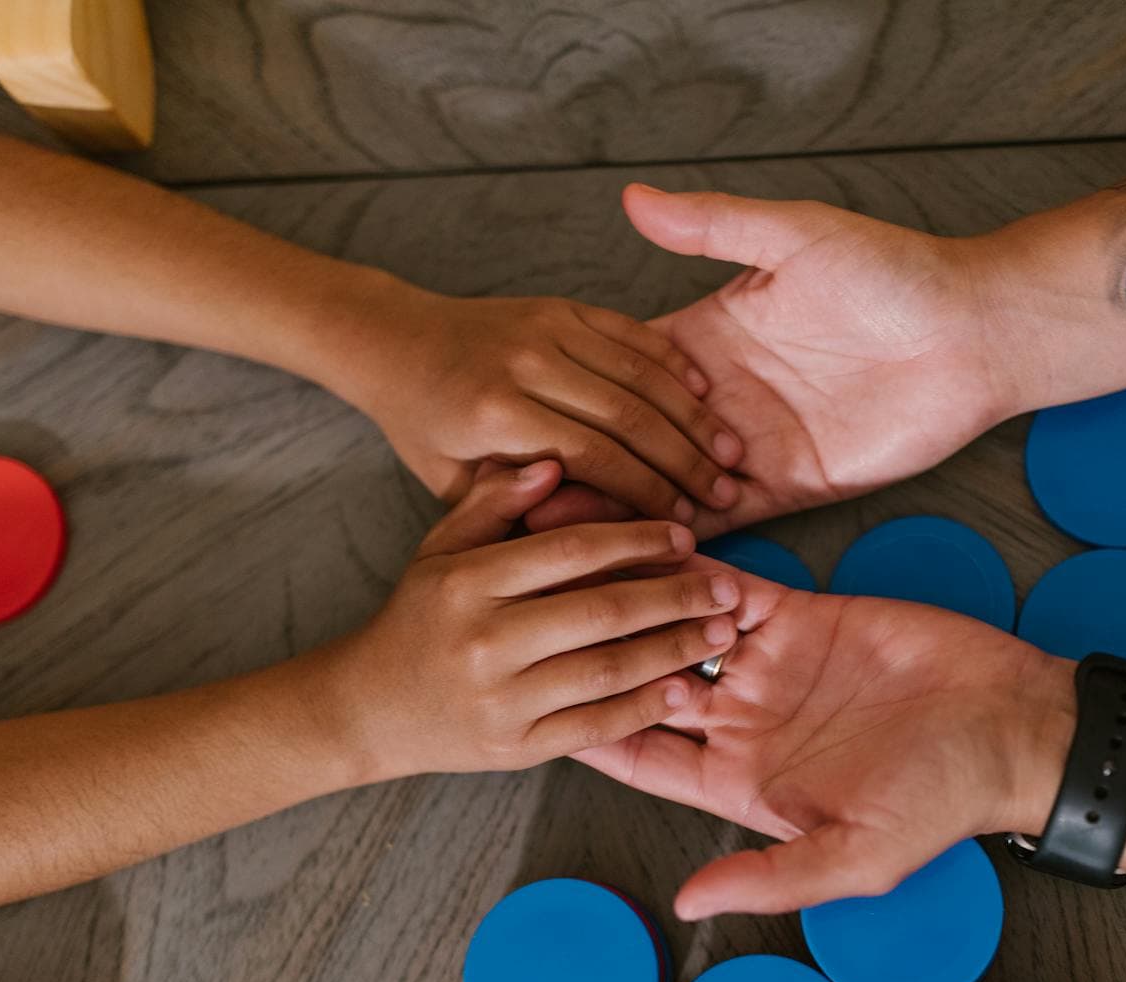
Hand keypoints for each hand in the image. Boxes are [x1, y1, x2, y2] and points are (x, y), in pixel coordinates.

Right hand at [314, 462, 741, 781]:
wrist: (369, 708)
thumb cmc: (417, 618)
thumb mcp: (441, 549)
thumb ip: (494, 503)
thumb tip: (554, 465)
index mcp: (467, 582)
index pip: (566, 552)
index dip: (632, 540)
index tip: (684, 537)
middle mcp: (484, 640)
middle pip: (598, 612)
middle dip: (672, 597)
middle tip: (727, 587)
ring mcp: (501, 699)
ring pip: (605, 670)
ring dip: (671, 652)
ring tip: (720, 634)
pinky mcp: (516, 746)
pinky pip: (594, 727)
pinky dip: (643, 709)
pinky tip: (683, 690)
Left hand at [324, 273, 743, 521]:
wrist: (396, 342)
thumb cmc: (425, 426)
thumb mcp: (453, 483)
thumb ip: (517, 506)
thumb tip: (596, 531)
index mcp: (498, 414)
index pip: (595, 456)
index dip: (647, 493)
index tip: (684, 523)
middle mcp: (527, 363)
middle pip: (629, 415)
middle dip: (685, 459)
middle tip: (725, 492)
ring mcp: (548, 327)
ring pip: (640, 372)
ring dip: (692, 414)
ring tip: (730, 451)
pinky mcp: (561, 306)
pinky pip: (631, 332)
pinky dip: (672, 363)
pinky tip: (705, 394)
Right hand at [526, 185, 1024, 535]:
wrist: (971, 330)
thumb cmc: (891, 270)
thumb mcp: (794, 235)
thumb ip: (714, 224)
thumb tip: (633, 197)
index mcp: (709, 336)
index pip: (625, 370)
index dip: (574, 392)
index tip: (517, 415)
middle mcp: (720, 398)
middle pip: (634, 438)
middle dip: (583, 464)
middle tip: (517, 496)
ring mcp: (751, 448)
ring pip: (669, 487)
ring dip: (623, 509)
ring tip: (557, 536)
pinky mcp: (791, 487)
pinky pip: (727, 522)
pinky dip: (685, 539)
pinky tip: (635, 557)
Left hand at [575, 562, 1073, 917]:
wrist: (1012, 727)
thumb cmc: (941, 803)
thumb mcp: (855, 856)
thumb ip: (770, 877)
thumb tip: (688, 906)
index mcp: (736, 782)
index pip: (639, 754)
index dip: (587, 725)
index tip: (536, 696)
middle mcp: (740, 722)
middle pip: (642, 681)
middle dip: (595, 651)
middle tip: (540, 610)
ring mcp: (767, 666)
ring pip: (674, 625)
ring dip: (636, 602)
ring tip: (582, 566)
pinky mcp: (801, 616)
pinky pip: (730, 586)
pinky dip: (693, 568)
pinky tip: (658, 546)